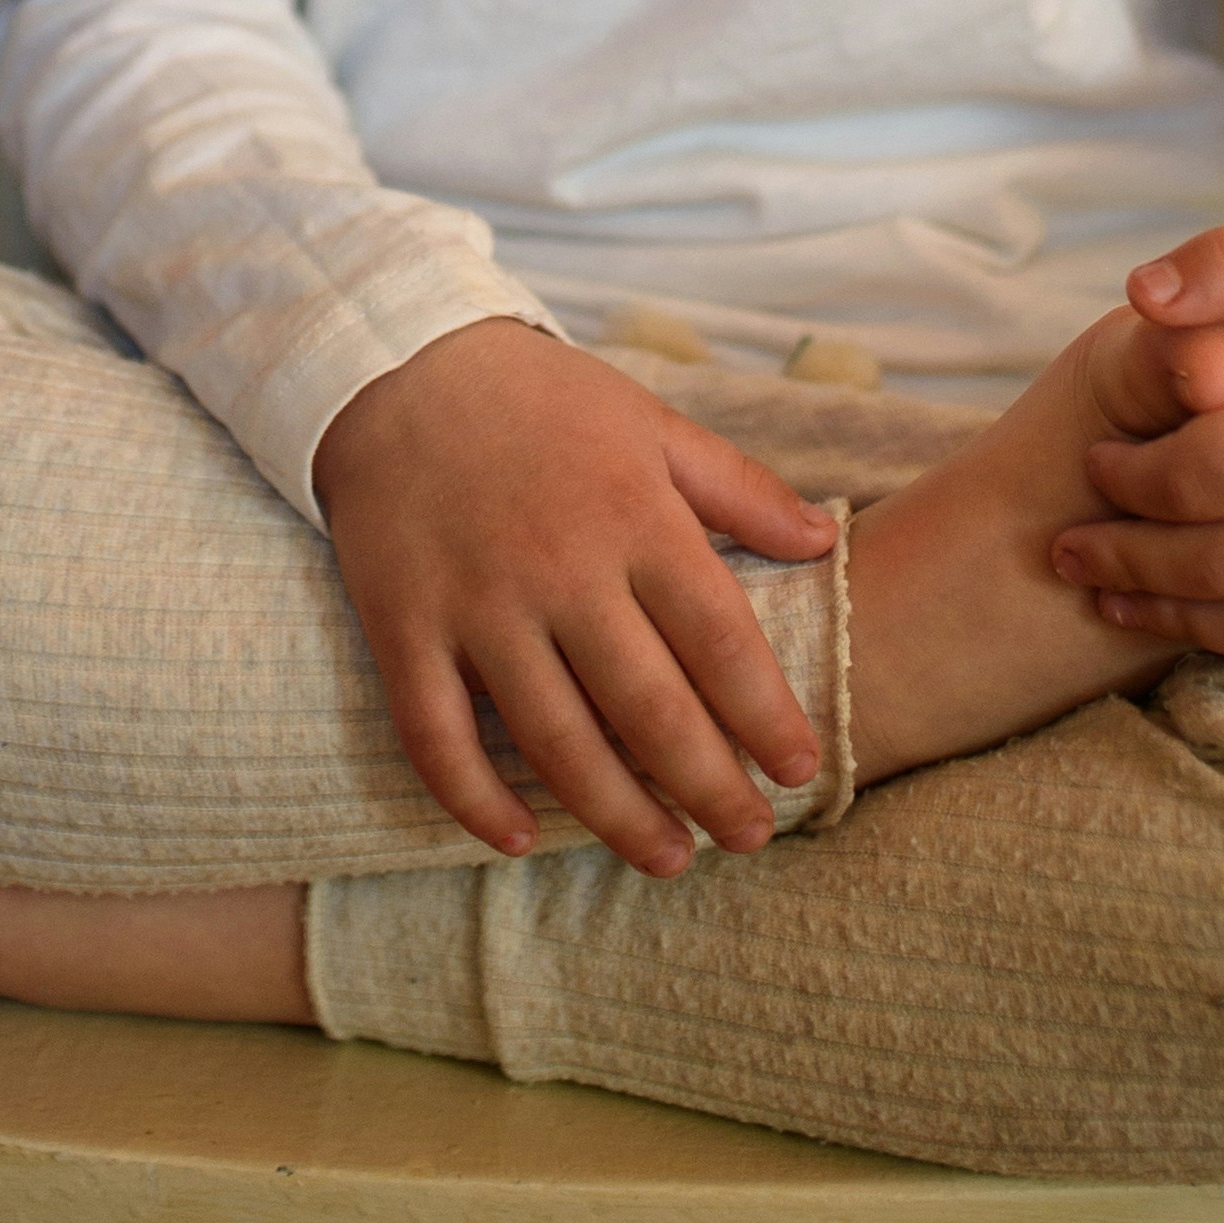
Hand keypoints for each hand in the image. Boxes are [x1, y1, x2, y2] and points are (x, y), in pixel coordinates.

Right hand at [315, 319, 838, 874]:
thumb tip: (824, 543)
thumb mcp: (651, 422)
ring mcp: (477, 605)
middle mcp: (560, 569)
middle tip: (749, 838)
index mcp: (632, 515)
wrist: (398, 365)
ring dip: (615, 814)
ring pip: (554, 740)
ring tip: (667, 858)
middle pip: (648, 707)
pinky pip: (436, 738)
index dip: (765, 715)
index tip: (800, 770)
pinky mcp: (403, 628)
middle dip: (709, 787)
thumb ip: (740, 487)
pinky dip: (474, 800)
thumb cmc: (542, 401)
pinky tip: (519, 840)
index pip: (718, 638)